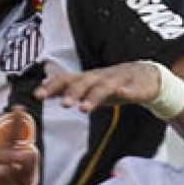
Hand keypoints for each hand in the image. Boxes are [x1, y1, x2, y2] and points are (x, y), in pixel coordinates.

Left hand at [35, 58, 163, 113]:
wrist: (146, 76)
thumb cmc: (113, 84)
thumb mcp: (89, 88)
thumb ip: (68, 89)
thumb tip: (43, 91)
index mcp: (87, 79)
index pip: (66, 80)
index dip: (52, 87)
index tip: (38, 96)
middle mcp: (100, 77)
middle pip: (84, 82)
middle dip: (72, 92)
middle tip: (63, 104)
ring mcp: (118, 81)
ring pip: (104, 87)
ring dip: (93, 96)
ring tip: (84, 108)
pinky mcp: (135, 87)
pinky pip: (130, 89)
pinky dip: (126, 91)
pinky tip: (122, 93)